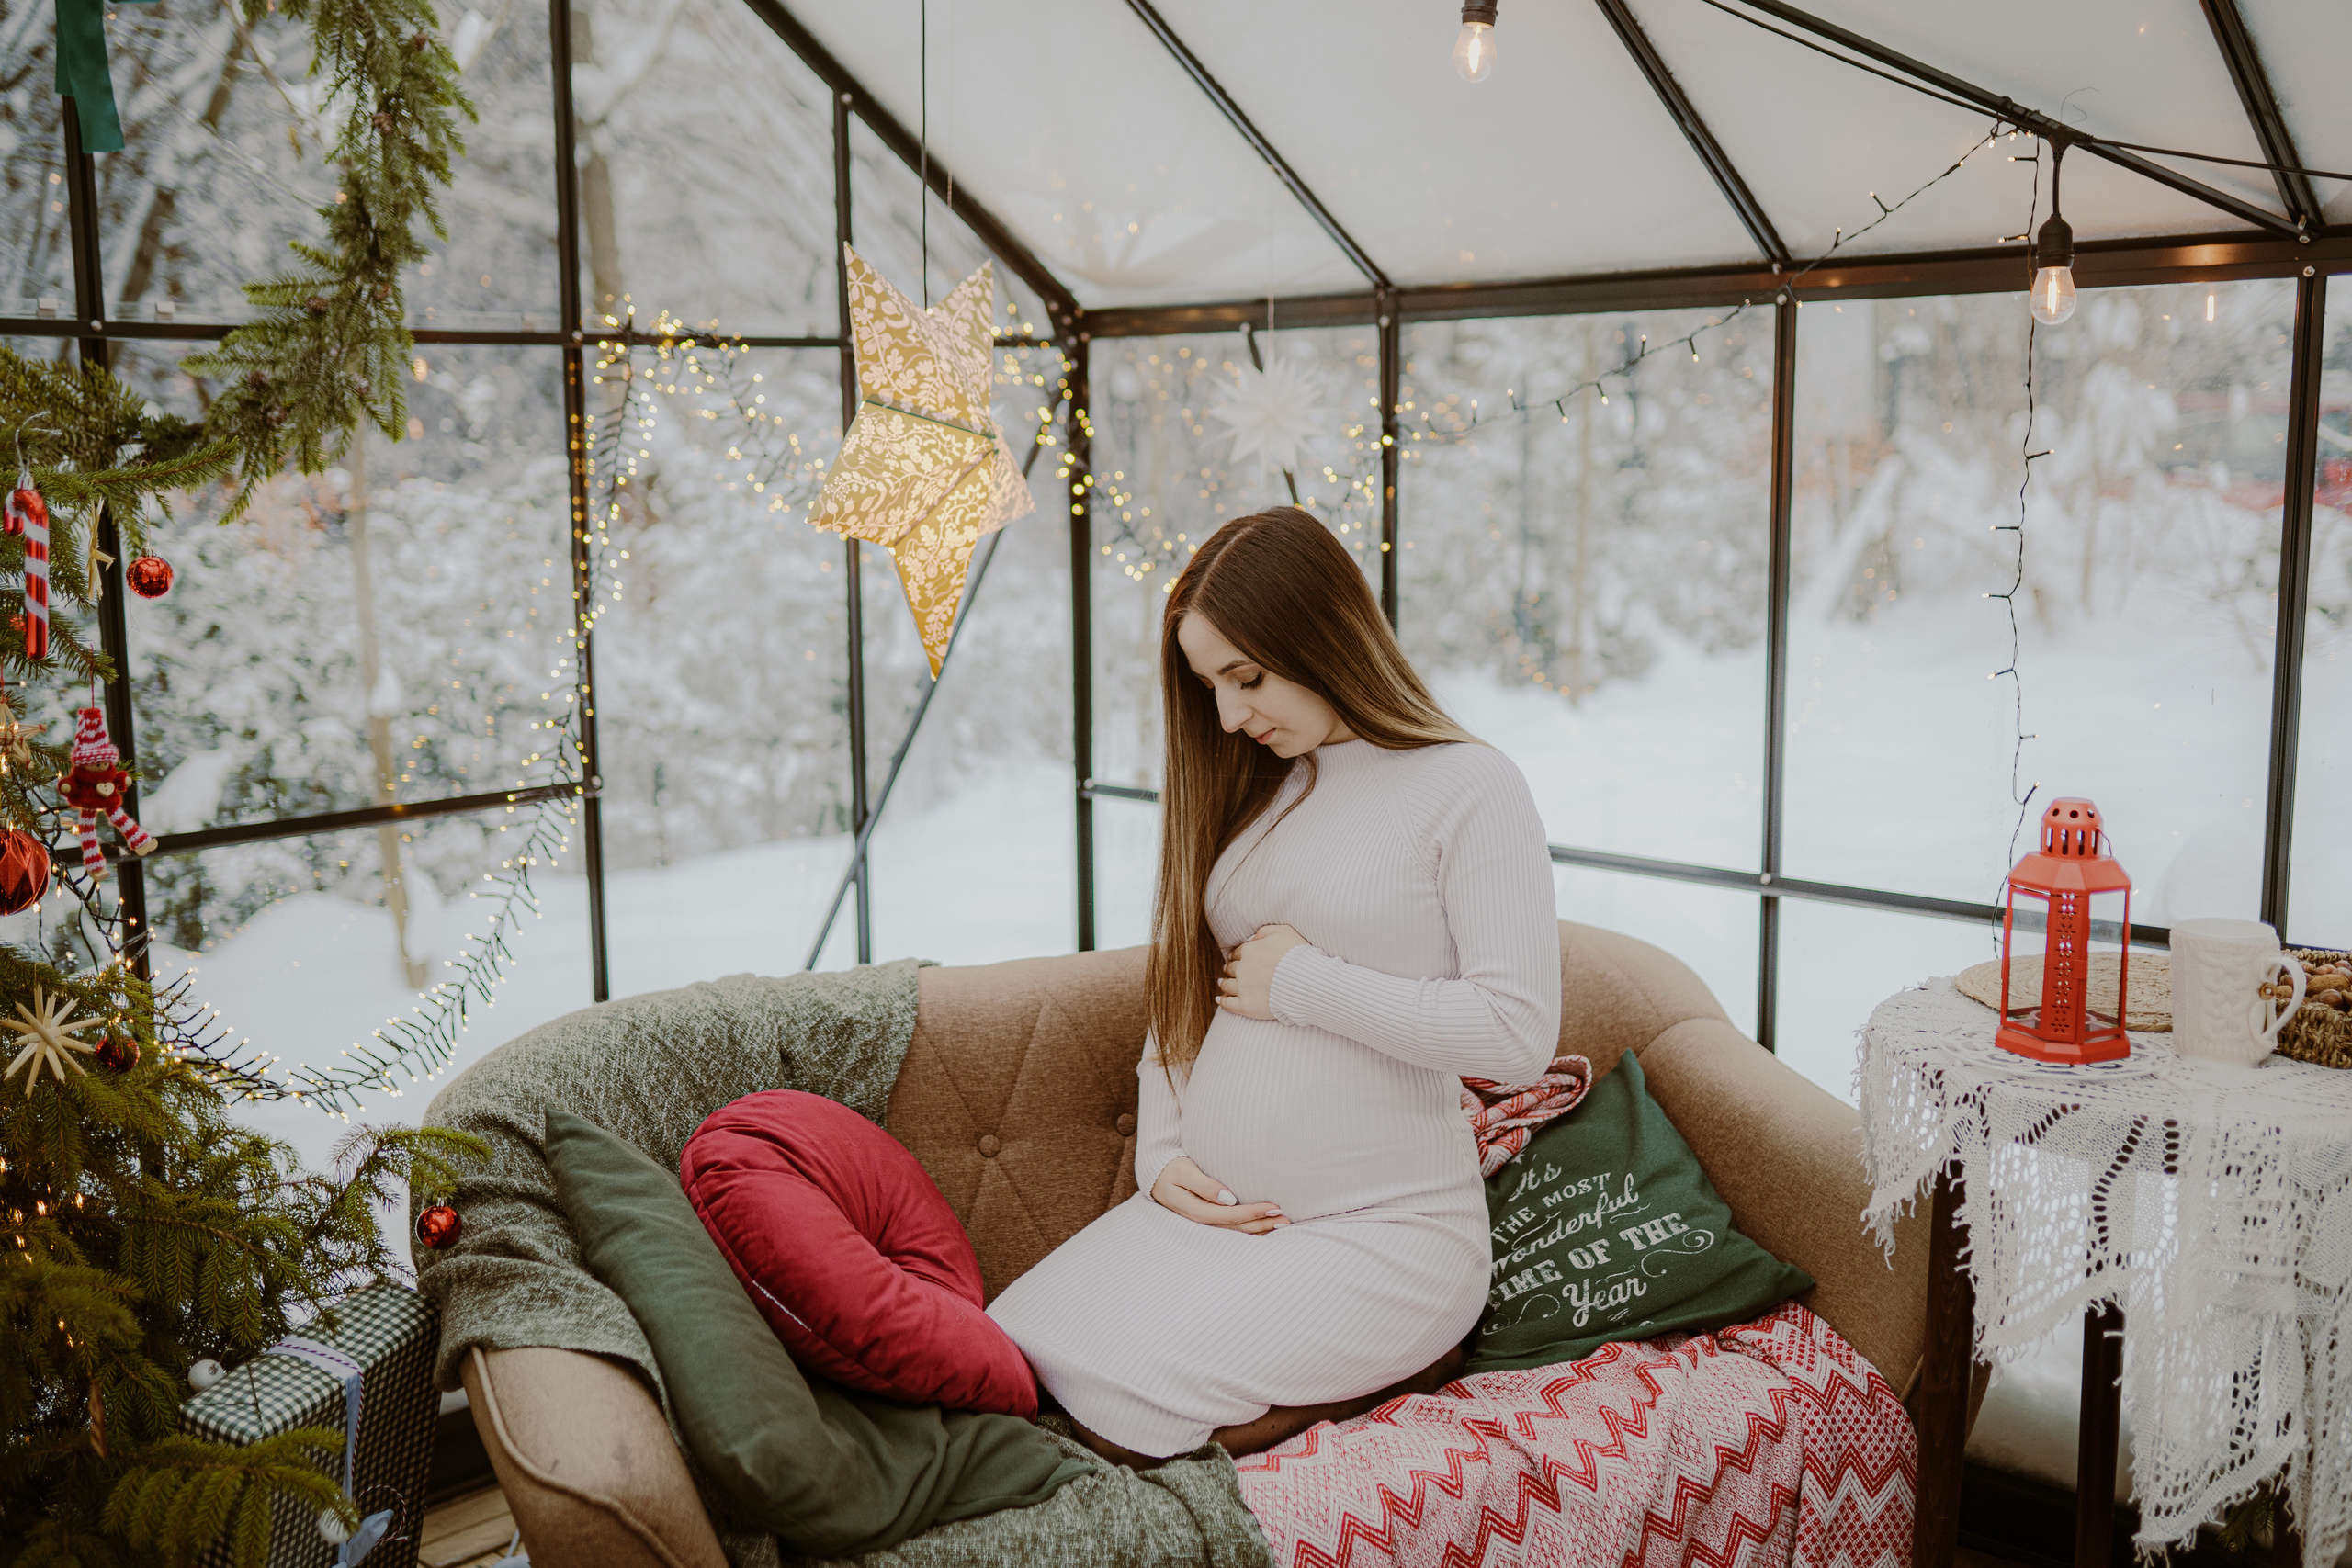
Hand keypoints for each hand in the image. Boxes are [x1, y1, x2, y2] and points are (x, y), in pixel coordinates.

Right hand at [1150, 1156, 1287, 1233]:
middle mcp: (1200, 1222)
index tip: (1274, 1207)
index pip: (1230, 1215)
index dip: (1253, 1212)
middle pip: (1236, 1228)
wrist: (1155, 1176)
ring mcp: (1204, 1223)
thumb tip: (1229, 1198)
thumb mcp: (1184, 1172)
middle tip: (1285, 1219)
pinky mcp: (1207, 1220)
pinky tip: (1264, 1228)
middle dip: (1262, 1224)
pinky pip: (1230, 1229)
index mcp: (1195, 1211)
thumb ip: (1204, 1185)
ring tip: (1281, 1225)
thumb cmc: (1171, 1169)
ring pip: (1235, 1231)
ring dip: (1259, 1229)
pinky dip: (1249, 1229)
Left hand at [1216, 924, 1308, 1019]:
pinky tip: (1220, 1000)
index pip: (1238, 953)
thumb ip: (1266, 931)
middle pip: (1231, 968)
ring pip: (1227, 985)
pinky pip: (1228, 1004)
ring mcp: (1243, 988)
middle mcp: (1242, 968)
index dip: (1237, 955)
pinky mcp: (1246, 1006)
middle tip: (1229, 970)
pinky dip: (1222, 1001)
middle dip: (1230, 968)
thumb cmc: (1299, 955)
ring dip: (1224, 983)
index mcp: (1250, 950)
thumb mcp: (1285, 931)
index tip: (1236, 958)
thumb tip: (1253, 937)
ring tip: (1222, 984)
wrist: (1306, 981)